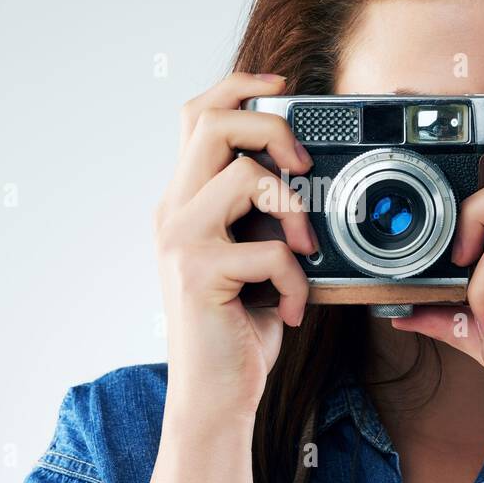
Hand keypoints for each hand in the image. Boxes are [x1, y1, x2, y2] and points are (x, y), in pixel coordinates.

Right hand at [154, 72, 317, 422]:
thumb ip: (262, 214)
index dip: (239, 87)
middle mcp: (174, 212)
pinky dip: (296, 280)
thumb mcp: (251, 257)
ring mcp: (181, 241)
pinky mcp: (199, 274)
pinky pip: (269, 250)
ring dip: (293, 208)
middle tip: (305, 165)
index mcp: (185, 200)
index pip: (197, 115)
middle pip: (212, 123)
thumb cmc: (239, 328)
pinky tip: (291, 309)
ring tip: (304, 250)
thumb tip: (309, 174)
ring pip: (243, 175)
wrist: (215, 395)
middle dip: (272, 129)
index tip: (283, 88)